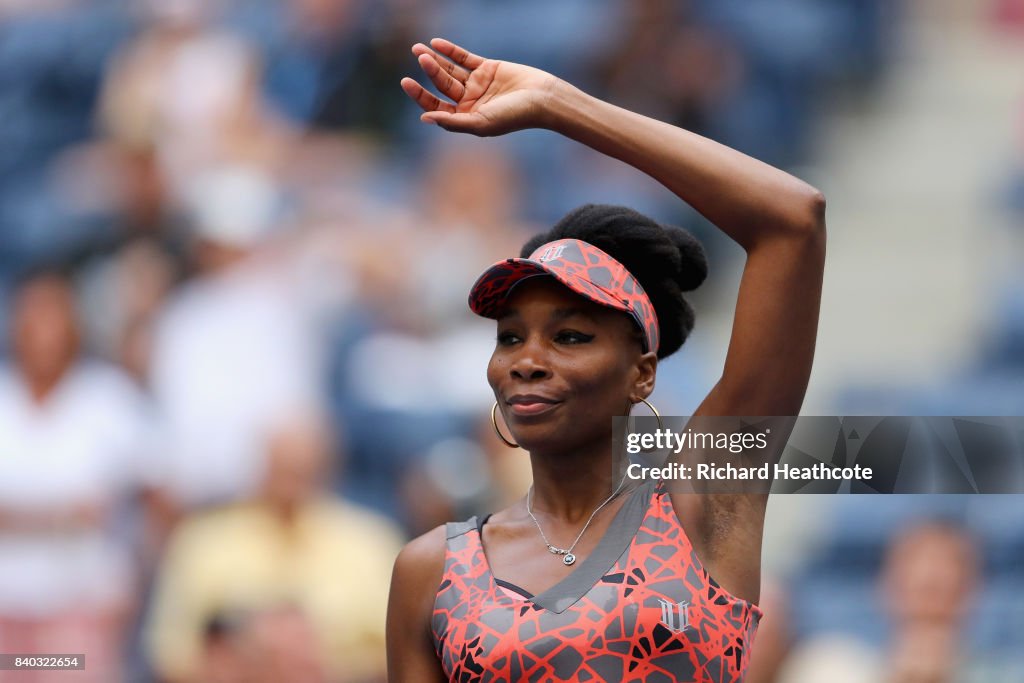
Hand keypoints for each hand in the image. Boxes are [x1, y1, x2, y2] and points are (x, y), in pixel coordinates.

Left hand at [400, 38, 559, 136]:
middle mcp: (469, 101)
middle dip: (430, 72)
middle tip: (419, 57)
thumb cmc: (513, 116)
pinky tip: (436, 43)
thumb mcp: (480, 123)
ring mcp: (478, 83)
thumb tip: (424, 119)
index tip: (406, 82)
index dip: (420, 95)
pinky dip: (450, 51)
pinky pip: (464, 58)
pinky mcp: (487, 68)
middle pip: (442, 85)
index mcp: (465, 117)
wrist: (542, 99)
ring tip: (419, 49)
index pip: (436, 107)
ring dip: (436, 59)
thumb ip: (452, 122)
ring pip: (451, 70)